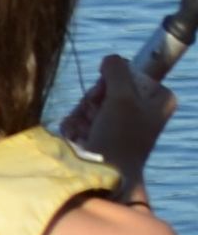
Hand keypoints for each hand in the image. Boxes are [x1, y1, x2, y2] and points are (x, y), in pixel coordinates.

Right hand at [63, 48, 173, 195]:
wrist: (106, 176)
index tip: (106, 92)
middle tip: (95, 113)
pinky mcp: (103, 137)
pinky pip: (83, 120)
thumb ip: (117, 70)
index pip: (131, 74)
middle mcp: (142, 111)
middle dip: (93, 100)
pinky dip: (77, 127)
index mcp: (158, 100)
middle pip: (108, 89)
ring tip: (85, 131)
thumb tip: (110, 59)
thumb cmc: (120, 138)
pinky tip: (79, 137)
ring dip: (82, 115)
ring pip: (92, 104)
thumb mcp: (122, 96)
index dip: (113, 80)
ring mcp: (122, 125)